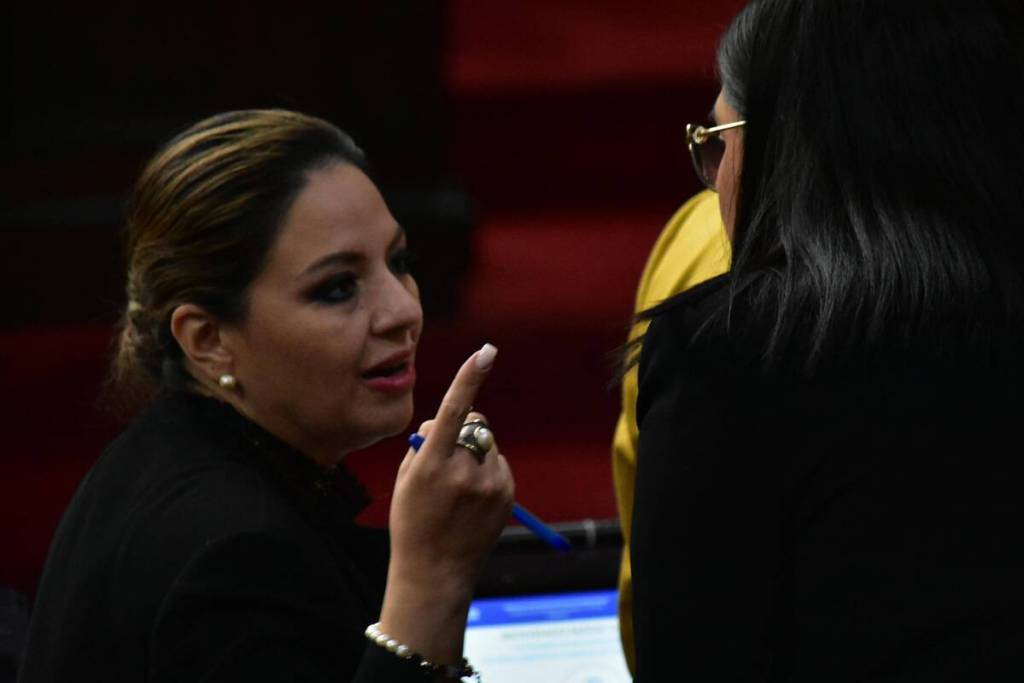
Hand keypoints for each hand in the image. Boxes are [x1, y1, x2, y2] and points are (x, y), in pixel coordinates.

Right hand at [378, 344, 514, 662]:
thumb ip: (426, 443)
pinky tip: (473, 501)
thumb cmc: (413, 522)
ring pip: (487, 446)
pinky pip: (499, 465)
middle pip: (476, 425)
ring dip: (476, 455)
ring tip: (459, 492)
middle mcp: (464, 471)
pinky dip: (488, 473)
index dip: (469, 378)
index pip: (453, 411)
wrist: (434, 573)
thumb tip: (447, 418)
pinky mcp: (506, 494)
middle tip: (448, 458)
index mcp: (432, 464)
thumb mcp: (407, 480)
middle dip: (465, 430)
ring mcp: (489, 484)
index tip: (486, 351)